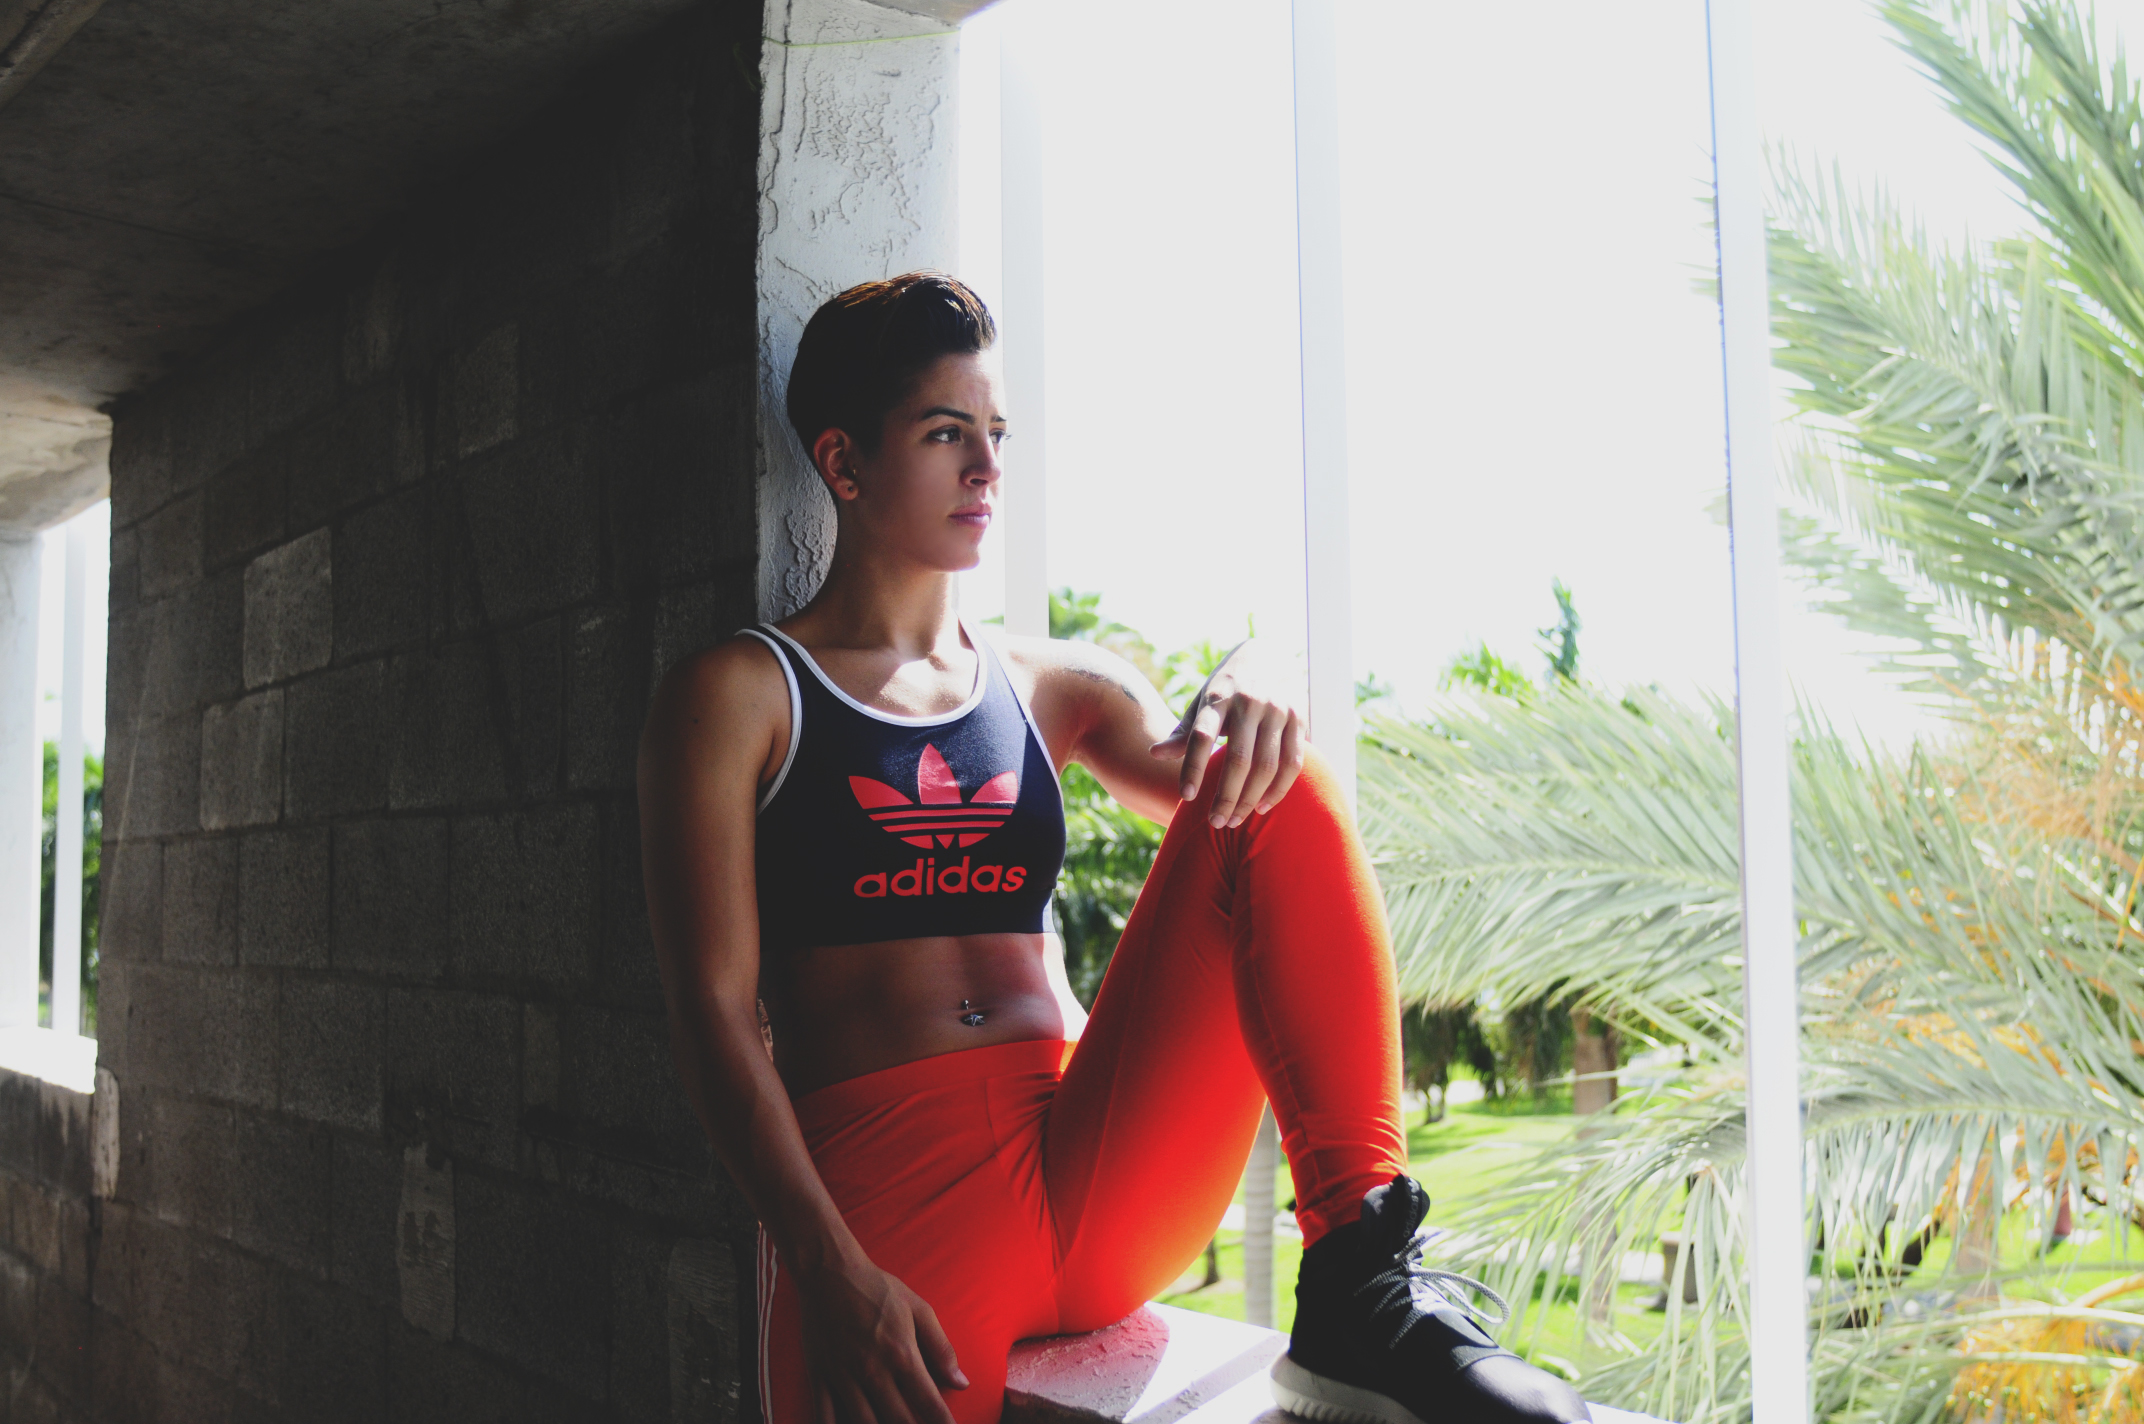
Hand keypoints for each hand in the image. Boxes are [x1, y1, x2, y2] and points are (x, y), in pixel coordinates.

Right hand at [798, 1254, 967, 1423]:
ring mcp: (844, 1377)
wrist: (829, 1272)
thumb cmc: (877, 1288)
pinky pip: (824, 1415)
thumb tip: (961, 1382)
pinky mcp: (819, 1376)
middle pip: (899, 1419)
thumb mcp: (919, 1309)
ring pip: (864, 1423)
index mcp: (901, 1354)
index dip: (942, 1422)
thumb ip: (941, 1348)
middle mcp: (874, 1372)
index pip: (928, 1402)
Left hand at [1150, 650, 1305, 826]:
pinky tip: (1263, 806)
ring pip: (1266, 765)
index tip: (1186, 797)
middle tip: (1215, 823)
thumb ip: (1183, 731)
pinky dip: (1278, 790)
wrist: (1270, 655)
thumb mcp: (1201, 702)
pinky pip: (1292, 763)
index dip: (1192, 768)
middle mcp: (1249, 703)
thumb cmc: (1227, 688)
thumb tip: (1154, 754)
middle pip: (1238, 759)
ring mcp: (1277, 710)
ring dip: (1251, 799)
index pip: (1201, 736)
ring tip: (1235, 819)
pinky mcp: (1299, 718)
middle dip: (1226, 796)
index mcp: (1218, 698)